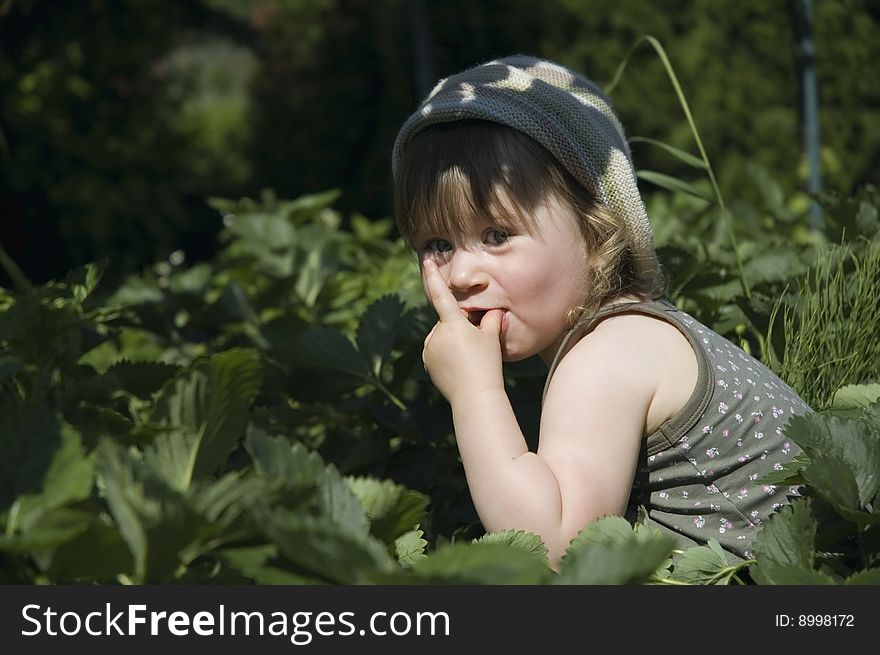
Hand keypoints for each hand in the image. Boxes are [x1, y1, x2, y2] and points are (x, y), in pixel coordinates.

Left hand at [421, 259, 505, 404]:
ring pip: (441, 336)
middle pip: (447, 322)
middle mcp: (436, 334)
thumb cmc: (487, 364)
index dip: (433, 275)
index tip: (426, 261)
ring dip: (452, 340)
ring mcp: (429, 349)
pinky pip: (436, 350)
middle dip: (459, 327)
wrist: (475, 395)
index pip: (441, 294)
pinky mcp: (427, 362)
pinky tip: (460, 365)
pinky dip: (446, 353)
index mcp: (452, 323)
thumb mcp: (492, 338)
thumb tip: (493, 310)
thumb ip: (491, 319)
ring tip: (469, 357)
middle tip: (476, 343)